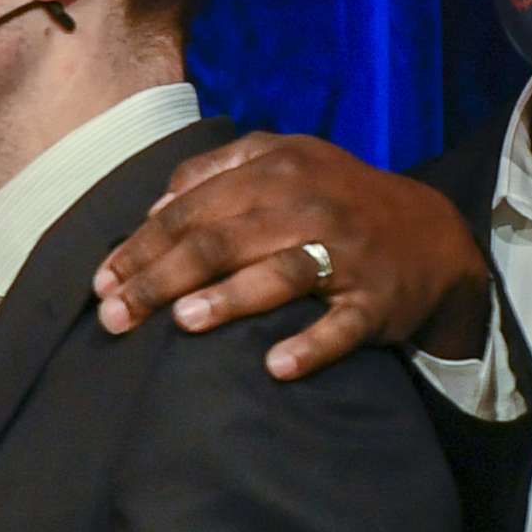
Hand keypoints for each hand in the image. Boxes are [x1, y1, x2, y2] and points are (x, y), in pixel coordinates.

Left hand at [93, 131, 491, 379]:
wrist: (430, 235)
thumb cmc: (329, 202)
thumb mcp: (280, 165)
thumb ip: (214, 174)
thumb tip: (151, 206)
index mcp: (277, 170)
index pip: (192, 209)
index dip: (141, 246)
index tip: (101, 282)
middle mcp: (310, 205)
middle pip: (222, 241)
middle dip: (161, 279)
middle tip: (115, 317)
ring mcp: (347, 252)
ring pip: (281, 272)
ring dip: (231, 298)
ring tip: (184, 321)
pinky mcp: (377, 299)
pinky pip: (342, 326)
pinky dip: (311, 346)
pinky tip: (275, 367)